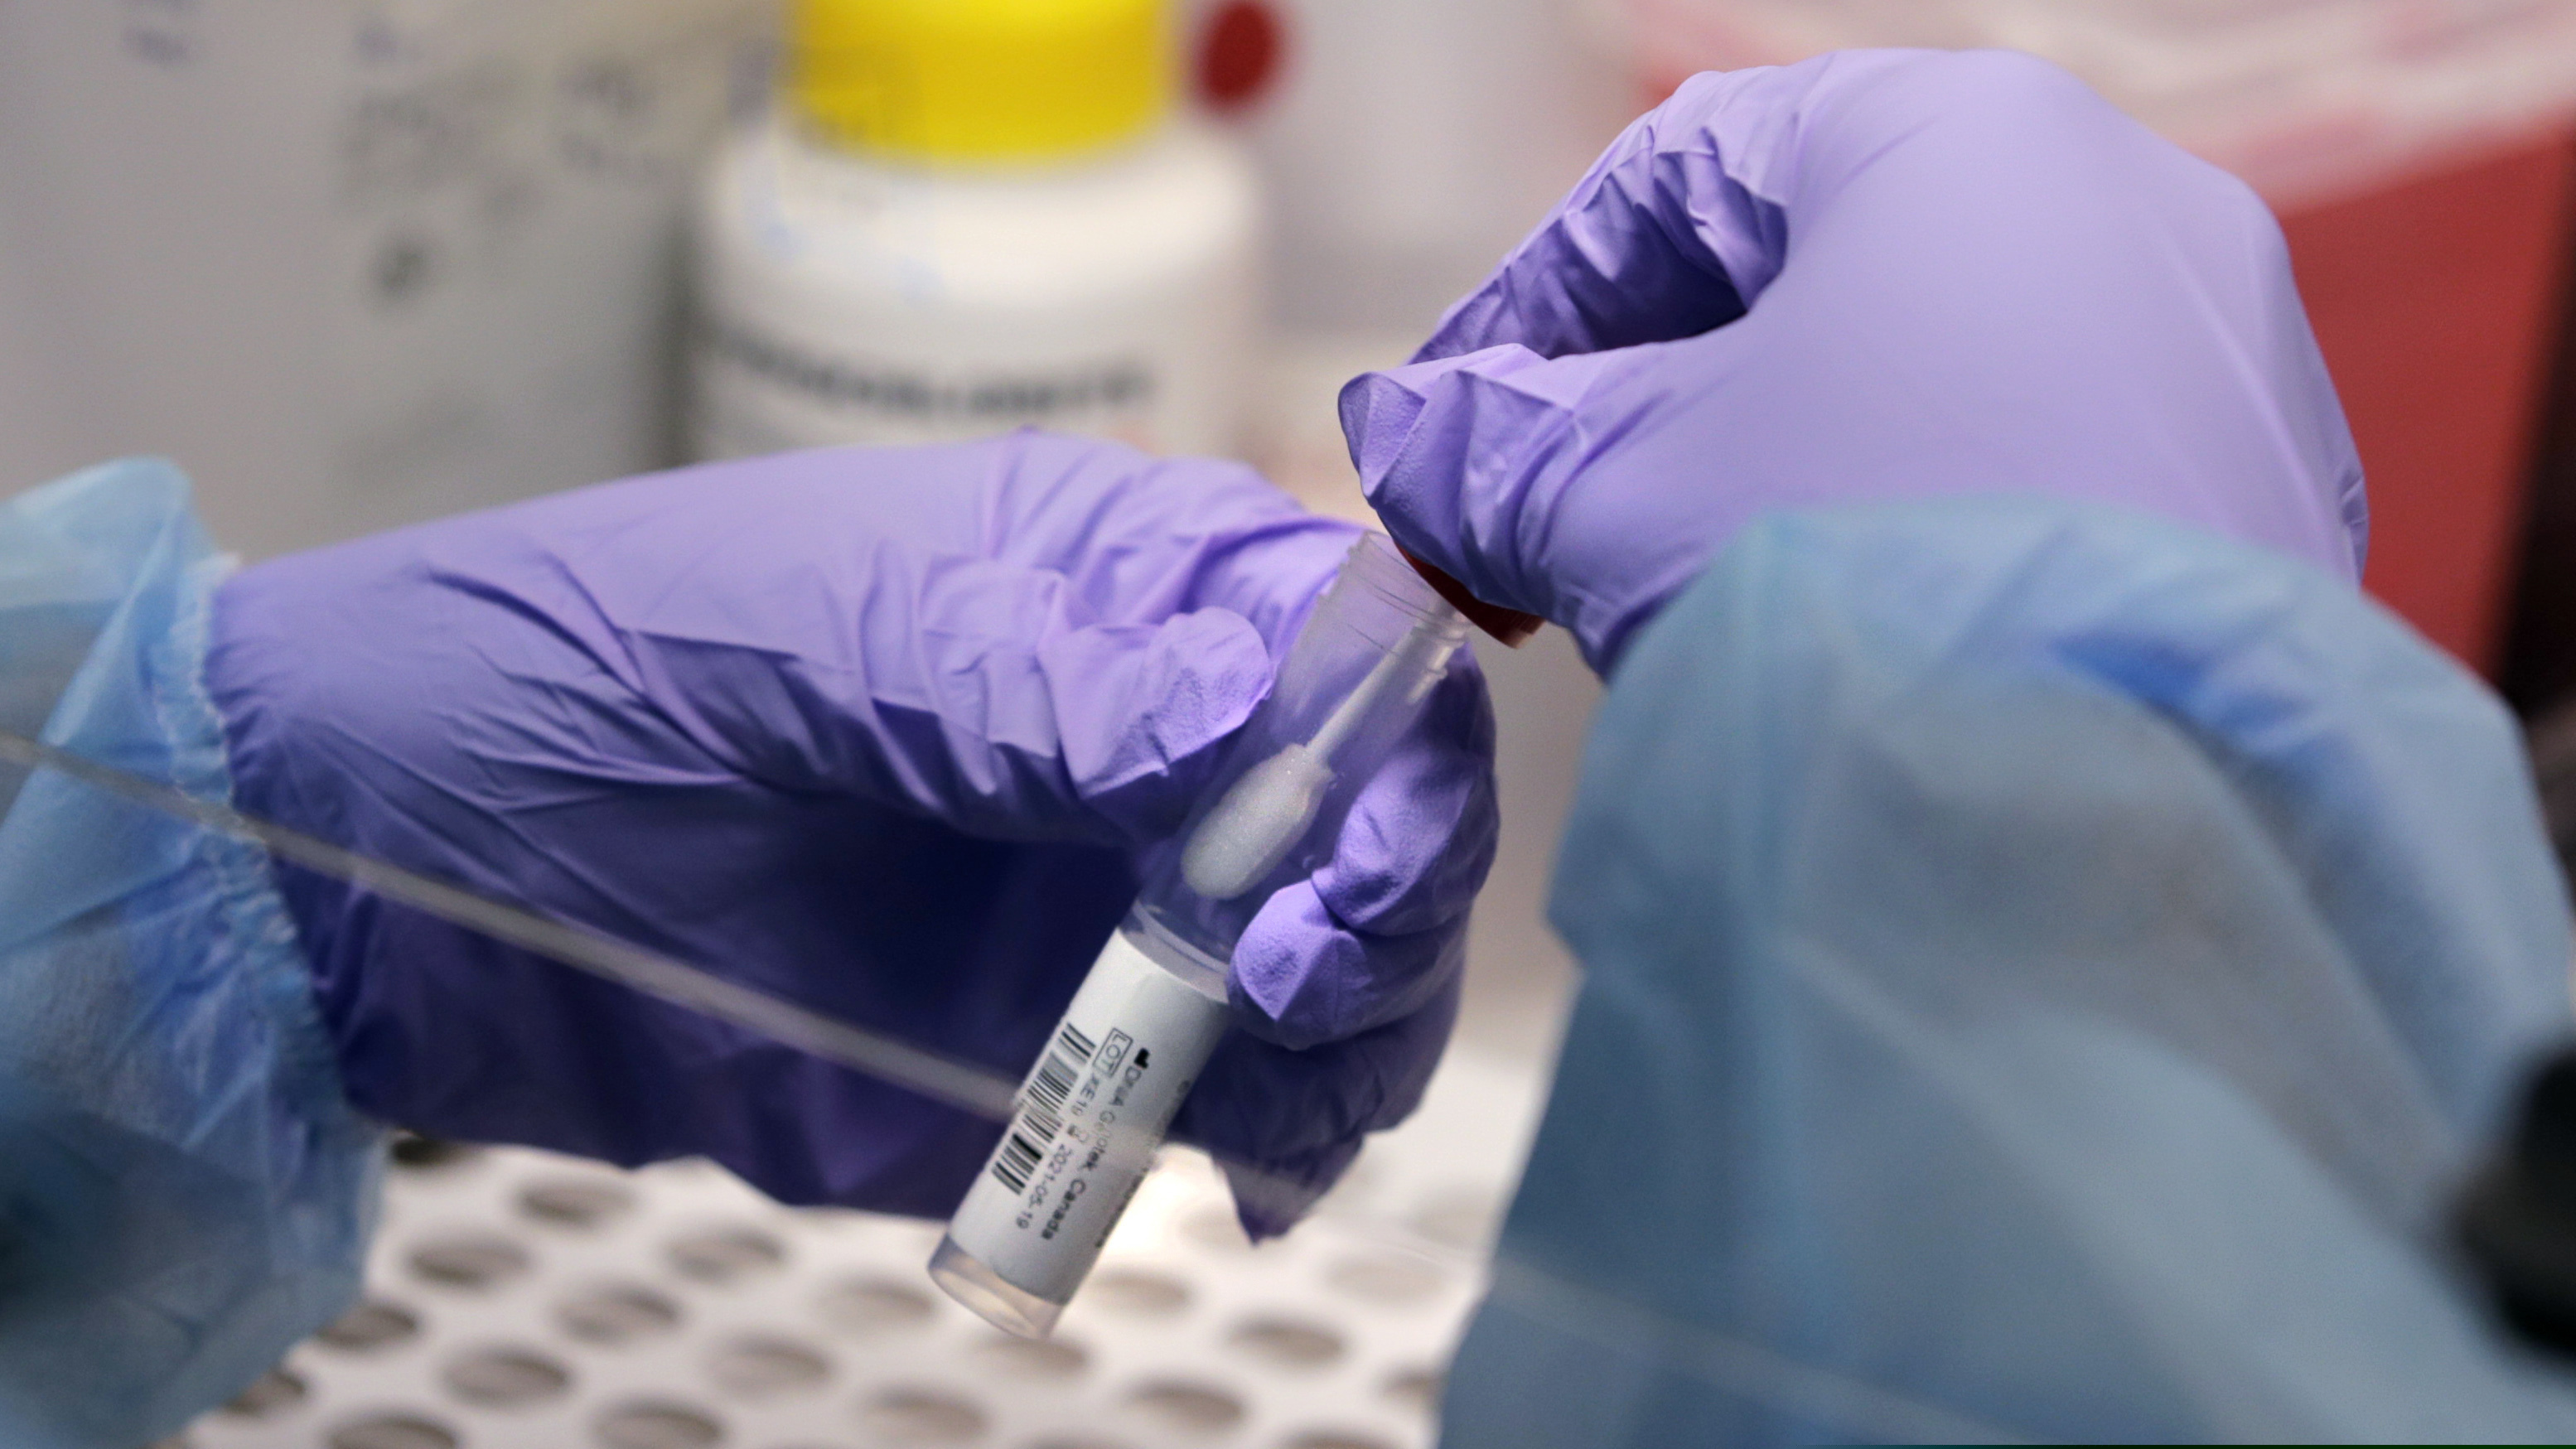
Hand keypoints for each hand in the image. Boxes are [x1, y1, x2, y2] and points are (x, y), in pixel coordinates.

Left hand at [206, 432, 1496, 1232]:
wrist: (391, 868)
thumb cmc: (572, 670)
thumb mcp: (796, 631)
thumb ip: (1024, 679)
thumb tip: (1243, 720)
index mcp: (1106, 581)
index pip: (1336, 633)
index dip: (1386, 733)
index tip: (1338, 847)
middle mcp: (1141, 742)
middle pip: (1369, 817)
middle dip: (1381, 900)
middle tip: (1288, 976)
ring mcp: (1105, 905)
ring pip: (1333, 973)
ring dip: (1349, 1038)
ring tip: (1260, 1096)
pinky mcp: (1051, 1056)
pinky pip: (1226, 1106)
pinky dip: (1271, 1146)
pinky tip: (1238, 1177)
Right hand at [1340, 48, 2365, 674]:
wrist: (2130, 811)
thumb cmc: (1867, 586)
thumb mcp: (1613, 499)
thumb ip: (1481, 448)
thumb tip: (1408, 439)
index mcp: (1954, 137)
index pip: (1676, 172)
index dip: (1531, 304)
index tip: (1455, 428)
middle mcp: (2117, 204)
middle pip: (1807, 276)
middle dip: (1646, 409)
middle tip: (1547, 543)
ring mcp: (2214, 353)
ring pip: (1921, 383)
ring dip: (1769, 477)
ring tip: (1683, 612)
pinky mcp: (2260, 497)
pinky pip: (2030, 478)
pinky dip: (1908, 536)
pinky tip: (1848, 652)